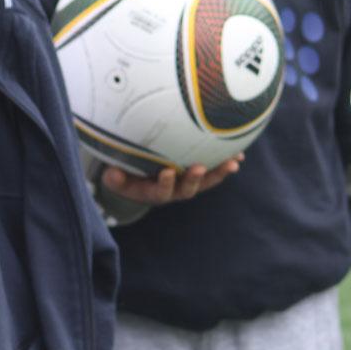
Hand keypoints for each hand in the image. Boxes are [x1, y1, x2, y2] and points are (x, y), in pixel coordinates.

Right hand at [100, 155, 241, 205]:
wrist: (138, 178)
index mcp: (152, 192)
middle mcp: (173, 190)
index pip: (159, 192)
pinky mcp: (197, 174)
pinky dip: (224, 165)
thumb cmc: (124, 172)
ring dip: (219, 173)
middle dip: (194, 179)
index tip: (166, 172)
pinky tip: (238, 157)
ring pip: (205, 182)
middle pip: (186, 190)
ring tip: (233, 163)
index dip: (164, 184)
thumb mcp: (116, 176)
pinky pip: (213, 171)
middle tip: (200, 167)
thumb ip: (115, 177)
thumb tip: (112, 174)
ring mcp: (187, 183)